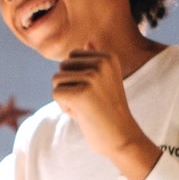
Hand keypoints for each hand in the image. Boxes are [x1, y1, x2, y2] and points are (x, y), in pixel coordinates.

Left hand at [52, 45, 161, 179]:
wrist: (122, 137)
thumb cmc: (109, 110)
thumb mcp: (105, 81)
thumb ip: (95, 61)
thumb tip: (87, 41)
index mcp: (108, 57)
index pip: (71, 57)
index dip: (76, 77)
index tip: (93, 91)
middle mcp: (102, 63)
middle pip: (62, 67)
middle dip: (68, 86)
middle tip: (89, 102)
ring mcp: (92, 77)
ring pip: (56, 80)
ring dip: (66, 98)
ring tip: (86, 108)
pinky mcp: (82, 93)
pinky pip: (56, 94)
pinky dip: (64, 107)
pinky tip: (82, 114)